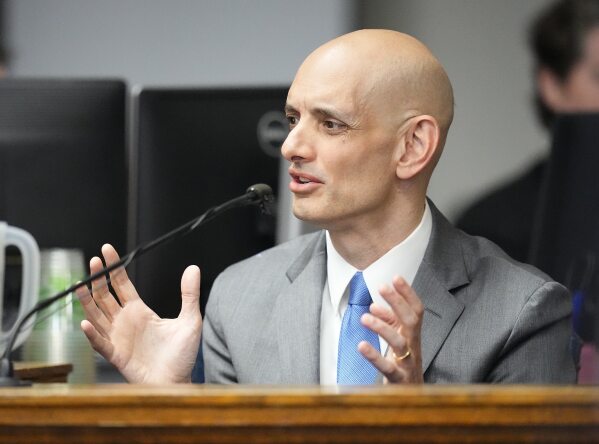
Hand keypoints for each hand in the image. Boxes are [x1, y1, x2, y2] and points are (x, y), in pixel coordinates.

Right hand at [77, 244, 202, 383]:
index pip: (122, 284)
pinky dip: (92, 334)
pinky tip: (86, 323)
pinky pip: (101, 343)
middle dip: (98, 279)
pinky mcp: (117, 356)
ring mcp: (119, 338)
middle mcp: (126, 322)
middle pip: (105, 296)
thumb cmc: (182, 355)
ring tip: (80, 284)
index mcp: (140, 311)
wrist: (177, 382)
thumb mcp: (190, 320)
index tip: (106, 250)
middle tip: (93, 261)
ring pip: (97, 315)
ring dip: (87, 301)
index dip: (113, 267)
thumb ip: (189, 294)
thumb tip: (194, 268)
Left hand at [358, 276, 423, 383]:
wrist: (413, 400)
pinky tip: (361, 346)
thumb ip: (388, 322)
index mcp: (413, 336)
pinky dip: (374, 356)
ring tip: (365, 316)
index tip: (395, 277)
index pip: (416, 310)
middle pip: (411, 320)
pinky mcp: (399, 381)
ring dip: (382, 327)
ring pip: (400, 342)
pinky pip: (388, 368)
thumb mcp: (397, 341)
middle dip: (398, 301)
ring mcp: (408, 364)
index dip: (407, 293)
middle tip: (381, 287)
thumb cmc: (403, 366)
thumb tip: (374, 306)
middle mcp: (414, 347)